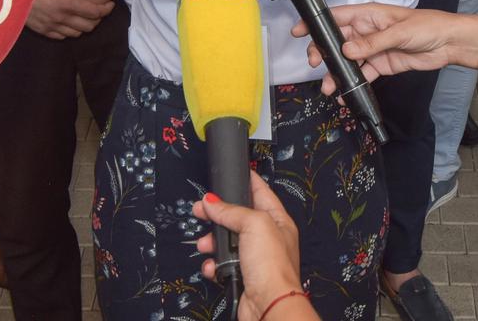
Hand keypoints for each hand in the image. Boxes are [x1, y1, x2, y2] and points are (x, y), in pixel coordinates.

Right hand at [27, 0, 114, 38]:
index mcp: (68, 3)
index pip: (94, 12)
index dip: (106, 10)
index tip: (110, 5)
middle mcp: (62, 18)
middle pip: (87, 26)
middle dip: (97, 19)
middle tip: (98, 11)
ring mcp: (50, 26)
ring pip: (75, 33)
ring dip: (83, 27)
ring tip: (84, 17)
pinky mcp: (40, 30)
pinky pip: (60, 36)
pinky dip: (68, 32)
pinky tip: (66, 24)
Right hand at [193, 172, 303, 320]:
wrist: (268, 305)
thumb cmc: (271, 265)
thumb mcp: (253, 224)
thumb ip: (231, 210)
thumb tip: (211, 201)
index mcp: (277, 221)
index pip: (261, 193)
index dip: (248, 181)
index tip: (235, 171)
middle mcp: (267, 238)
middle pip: (237, 217)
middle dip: (218, 214)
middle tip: (200, 209)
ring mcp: (254, 258)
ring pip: (226, 241)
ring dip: (212, 242)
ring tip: (204, 243)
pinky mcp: (241, 275)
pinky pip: (221, 264)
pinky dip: (213, 264)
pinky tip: (212, 265)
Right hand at [295, 4, 452, 93]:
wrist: (448, 43)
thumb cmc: (426, 26)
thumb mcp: (398, 32)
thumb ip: (372, 42)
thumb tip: (347, 50)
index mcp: (367, 15)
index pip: (336, 17)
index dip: (316, 23)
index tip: (299, 31)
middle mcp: (366, 31)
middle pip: (337, 41)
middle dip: (323, 52)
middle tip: (315, 64)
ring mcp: (373, 48)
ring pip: (347, 61)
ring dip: (336, 73)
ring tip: (329, 87)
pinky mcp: (381, 64)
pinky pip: (362, 74)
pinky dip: (353, 84)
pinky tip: (346, 93)